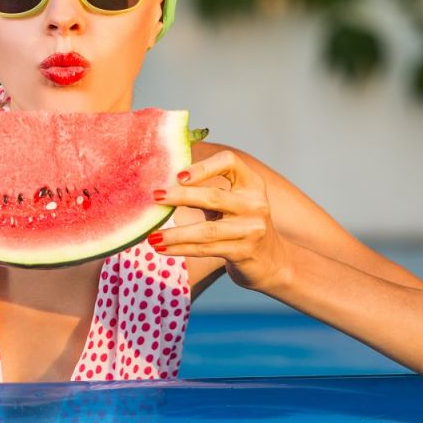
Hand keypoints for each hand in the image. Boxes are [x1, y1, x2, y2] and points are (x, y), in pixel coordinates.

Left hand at [148, 150, 284, 291]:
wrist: (270, 261)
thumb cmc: (240, 224)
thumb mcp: (233, 201)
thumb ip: (207, 189)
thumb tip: (163, 181)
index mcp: (251, 183)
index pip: (230, 162)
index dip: (203, 166)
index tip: (178, 175)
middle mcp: (255, 203)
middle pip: (214, 196)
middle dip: (180, 196)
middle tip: (155, 197)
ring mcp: (251, 229)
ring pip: (206, 230)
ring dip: (175, 234)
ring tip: (151, 236)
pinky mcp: (243, 252)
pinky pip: (206, 249)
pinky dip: (181, 249)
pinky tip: (162, 249)